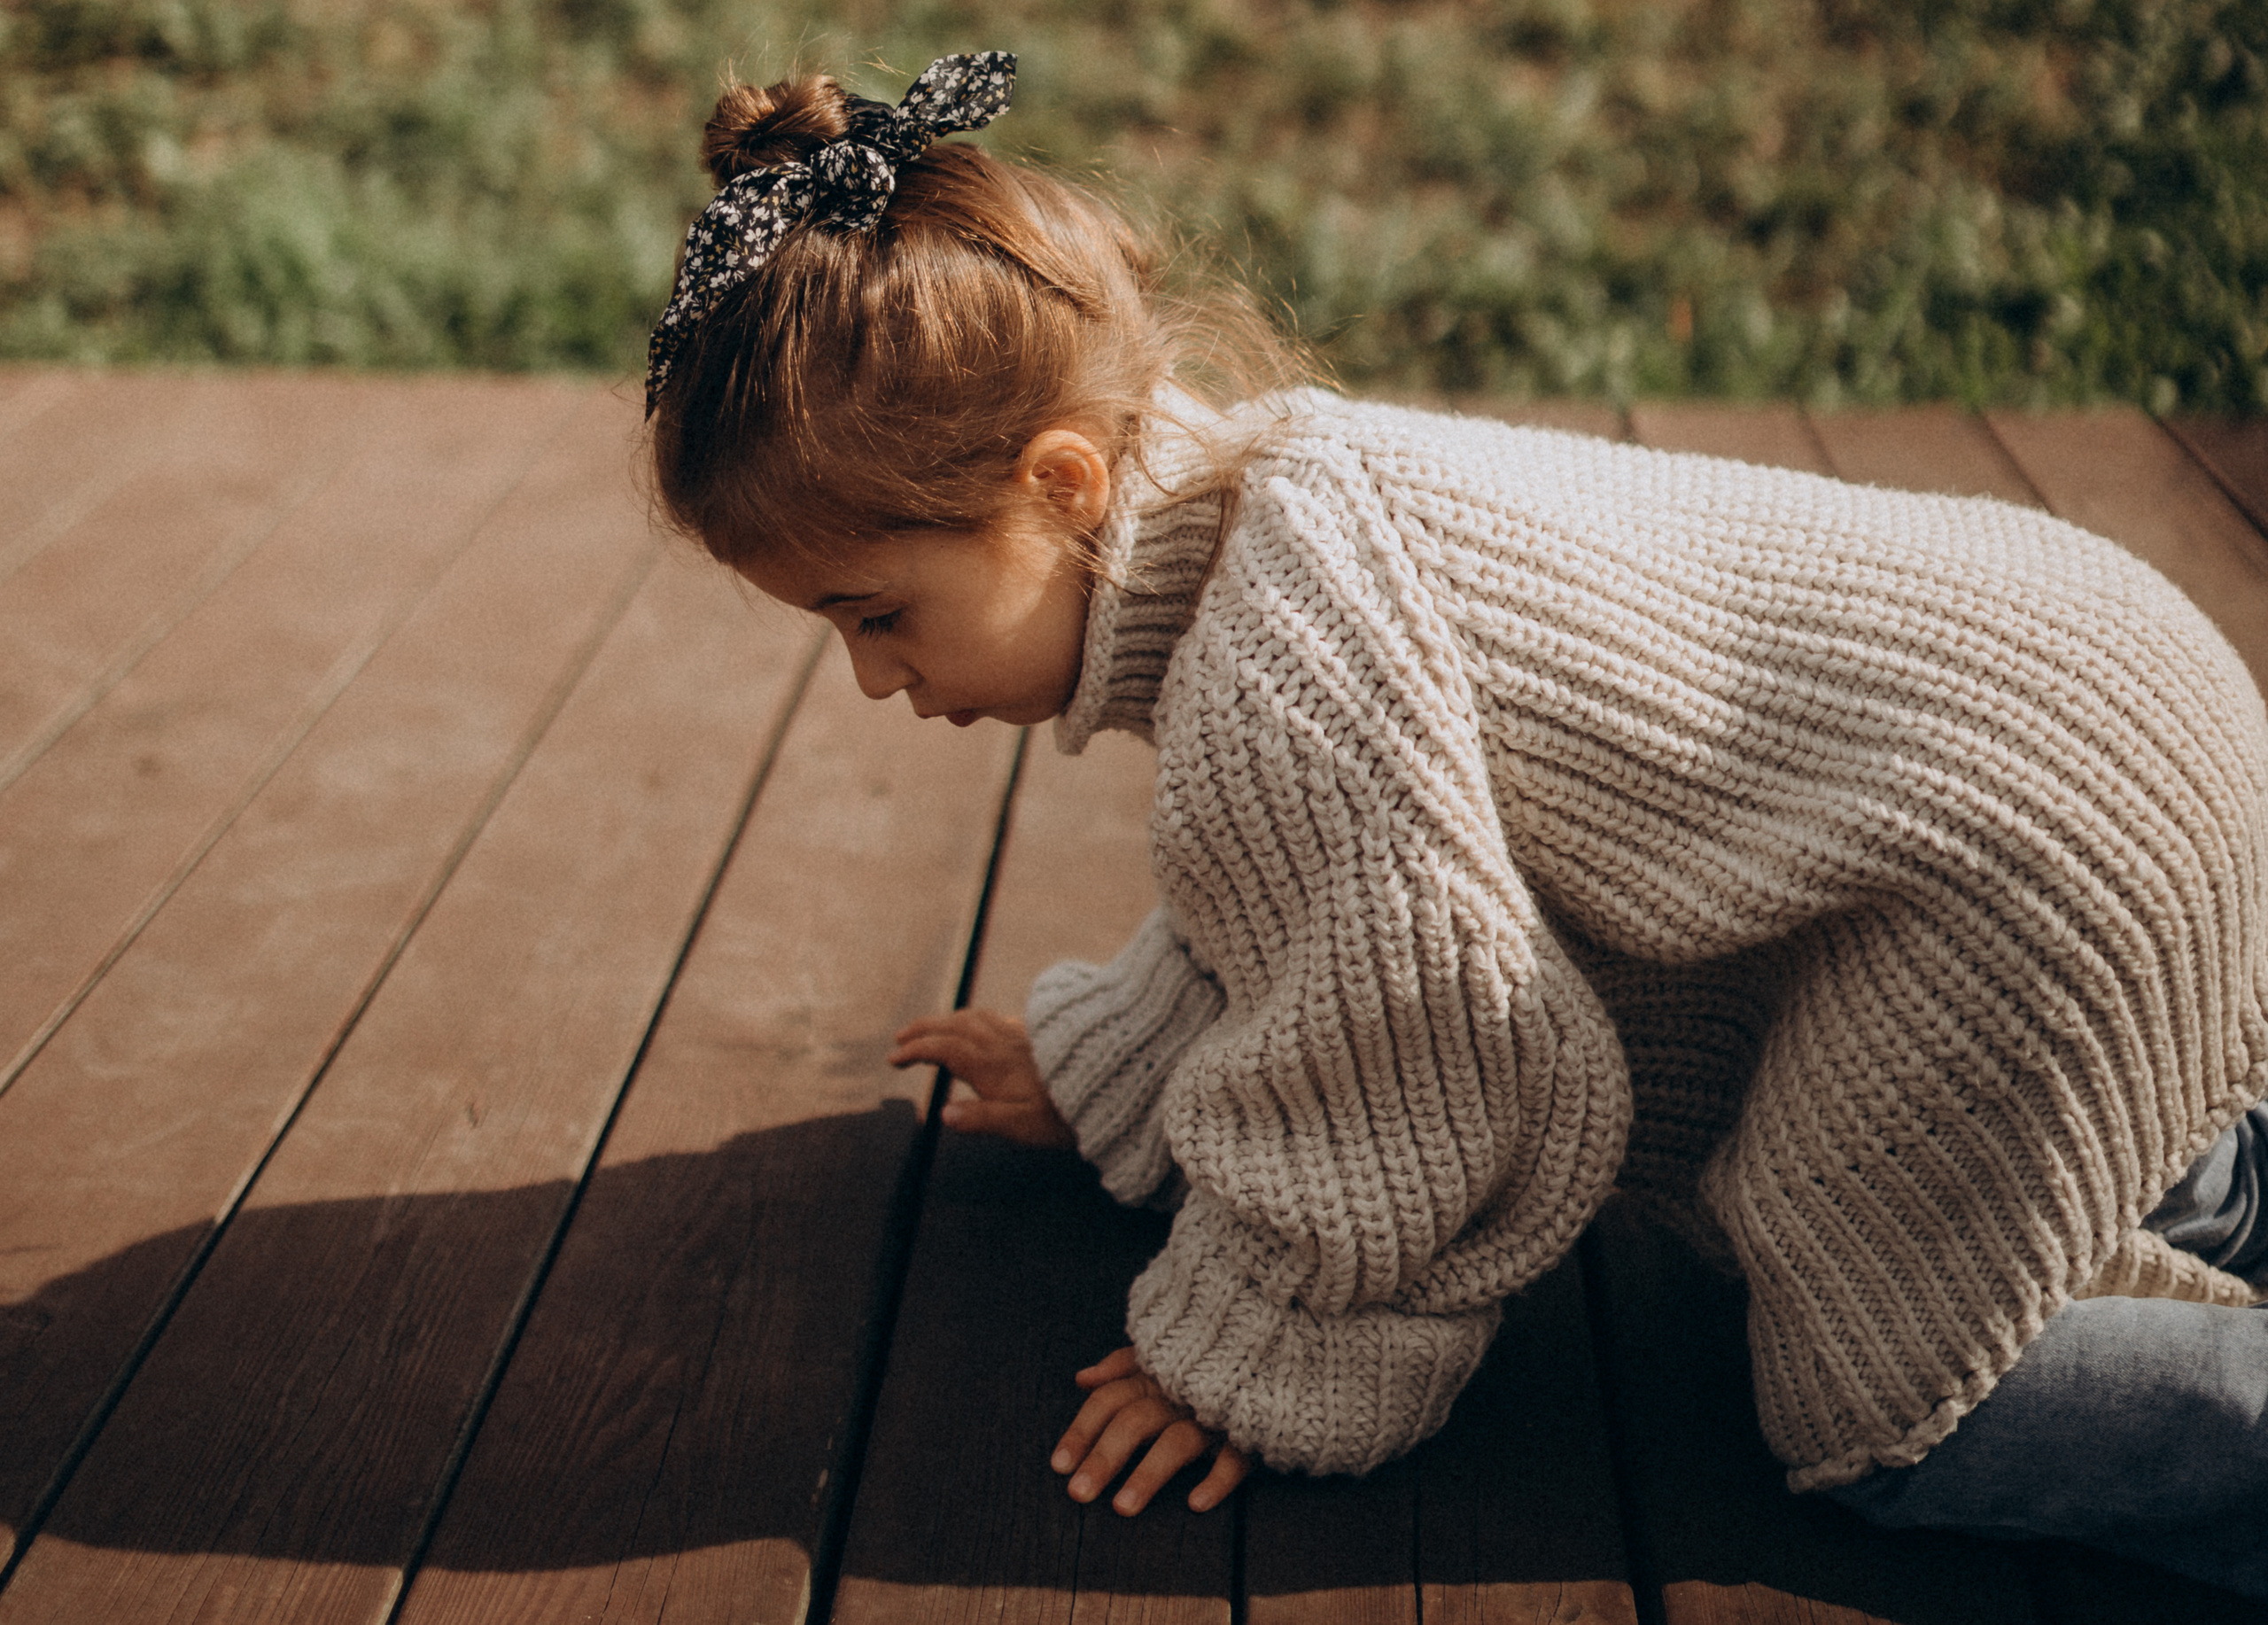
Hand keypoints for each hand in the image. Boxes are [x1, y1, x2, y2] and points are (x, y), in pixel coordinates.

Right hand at [889, 1009, 1074, 1147]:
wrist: (1108, 1085)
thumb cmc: (1064, 1115)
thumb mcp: (1021, 1125)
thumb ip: (981, 1119)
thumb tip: (944, 1114)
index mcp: (990, 1065)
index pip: (943, 1049)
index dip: (915, 1050)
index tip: (893, 1059)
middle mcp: (1001, 1043)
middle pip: (953, 1025)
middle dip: (923, 1029)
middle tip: (900, 1038)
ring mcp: (1019, 1036)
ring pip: (974, 1017)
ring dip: (946, 1019)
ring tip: (931, 1027)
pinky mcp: (1035, 1034)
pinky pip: (995, 1017)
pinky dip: (973, 1017)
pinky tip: (978, 1024)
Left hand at [1052, 1347, 1249, 1514]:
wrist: (1270, 1349)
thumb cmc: (1208, 1360)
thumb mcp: (1163, 1353)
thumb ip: (1122, 1364)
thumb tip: (1082, 1379)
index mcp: (1156, 1375)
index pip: (1109, 1400)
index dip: (1082, 1431)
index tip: (1058, 1466)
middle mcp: (1179, 1393)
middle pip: (1134, 1423)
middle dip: (1103, 1458)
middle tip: (1078, 1494)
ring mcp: (1215, 1412)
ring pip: (1177, 1442)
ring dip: (1148, 1474)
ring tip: (1123, 1509)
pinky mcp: (1249, 1430)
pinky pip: (1236, 1456)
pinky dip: (1217, 1479)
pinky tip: (1197, 1503)